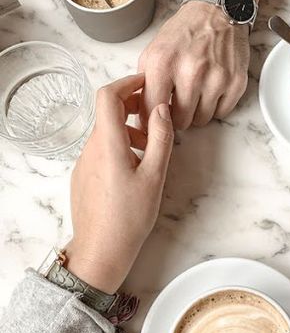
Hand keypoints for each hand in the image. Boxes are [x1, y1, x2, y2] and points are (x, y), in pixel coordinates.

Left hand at [66, 74, 173, 294]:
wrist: (101, 250)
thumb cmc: (129, 217)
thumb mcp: (154, 175)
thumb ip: (159, 138)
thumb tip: (161, 108)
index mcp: (107, 143)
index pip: (108, 96)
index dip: (127, 83)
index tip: (147, 83)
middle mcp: (90, 148)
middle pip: (107, 112)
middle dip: (132, 106)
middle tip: (156, 117)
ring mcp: (84, 162)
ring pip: (105, 131)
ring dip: (127, 129)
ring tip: (150, 148)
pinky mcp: (83, 175)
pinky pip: (101, 149)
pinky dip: (119, 145)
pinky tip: (135, 167)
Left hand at [139, 0, 268, 128]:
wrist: (217, 10)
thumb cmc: (185, 31)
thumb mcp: (153, 51)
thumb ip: (144, 84)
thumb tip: (142, 117)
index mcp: (163, 64)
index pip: (152, 111)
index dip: (152, 119)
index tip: (155, 119)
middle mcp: (190, 72)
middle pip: (179, 121)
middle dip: (177, 115)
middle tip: (178, 102)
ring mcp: (216, 78)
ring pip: (201, 120)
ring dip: (197, 112)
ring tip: (196, 93)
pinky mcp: (236, 82)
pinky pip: (221, 113)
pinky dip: (215, 107)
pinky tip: (211, 90)